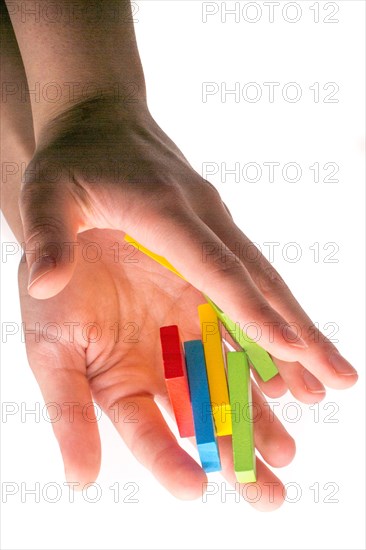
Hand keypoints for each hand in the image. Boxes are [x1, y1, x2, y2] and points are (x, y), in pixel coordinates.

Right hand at [18, 229, 295, 510]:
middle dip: (234, 456)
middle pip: (201, 421)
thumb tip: (80, 479)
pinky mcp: (205, 304)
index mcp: (121, 388)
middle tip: (269, 496)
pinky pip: (238, 334)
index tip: (194, 487)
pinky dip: (262, 359)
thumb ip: (69, 412)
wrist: (69, 236)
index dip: (167, 460)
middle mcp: (160, 370)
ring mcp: (185, 338)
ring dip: (259, 418)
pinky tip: (286, 384)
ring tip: (285, 451)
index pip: (147, 434)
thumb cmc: (54, 296)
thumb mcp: (52, 353)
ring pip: (228, 384)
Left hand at [21, 99, 356, 395]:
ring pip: (265, 282)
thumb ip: (45, 236)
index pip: (219, 267)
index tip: (293, 349)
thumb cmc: (72, 158)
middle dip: (302, 332)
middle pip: (262, 280)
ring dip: (299, 328)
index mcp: (167, 213)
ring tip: (331, 377)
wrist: (100, 119)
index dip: (254, 310)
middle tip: (342, 378)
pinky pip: (247, 278)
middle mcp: (204, 219)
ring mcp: (212, 223)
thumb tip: (43, 288)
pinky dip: (272, 313)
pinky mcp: (209, 231)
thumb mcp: (46, 192)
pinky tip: (287, 344)